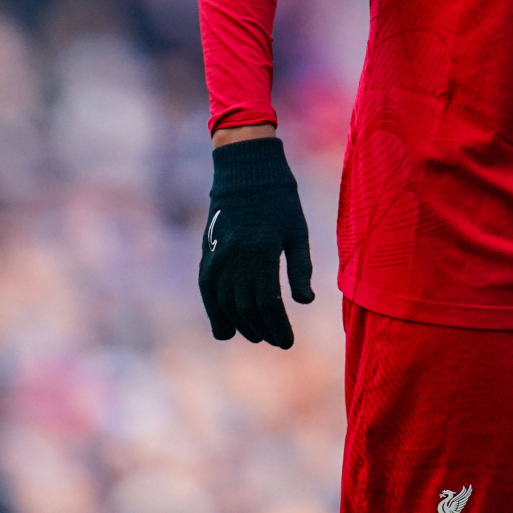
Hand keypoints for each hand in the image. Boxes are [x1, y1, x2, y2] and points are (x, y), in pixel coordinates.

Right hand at [199, 136, 313, 347]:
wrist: (246, 170)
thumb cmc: (280, 200)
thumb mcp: (297, 231)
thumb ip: (300, 268)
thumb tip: (305, 302)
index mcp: (262, 250)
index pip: (268, 302)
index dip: (278, 326)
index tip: (288, 342)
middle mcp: (236, 255)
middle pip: (246, 307)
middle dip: (262, 329)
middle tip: (277, 340)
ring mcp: (217, 255)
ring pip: (224, 302)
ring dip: (240, 324)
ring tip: (257, 335)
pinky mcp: (207, 253)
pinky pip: (207, 290)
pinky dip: (214, 311)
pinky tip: (225, 329)